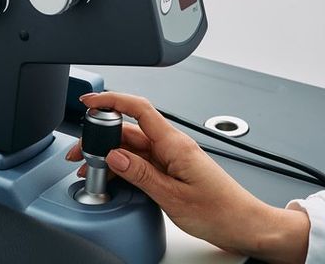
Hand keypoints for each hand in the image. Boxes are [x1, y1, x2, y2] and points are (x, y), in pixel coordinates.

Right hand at [65, 91, 309, 262]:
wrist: (244, 225)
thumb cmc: (220, 212)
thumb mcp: (173, 197)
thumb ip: (141, 174)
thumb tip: (114, 157)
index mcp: (175, 144)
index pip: (138, 109)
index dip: (112, 100)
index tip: (90, 102)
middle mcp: (173, 146)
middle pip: (130, 129)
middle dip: (101, 135)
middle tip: (80, 151)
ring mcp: (173, 158)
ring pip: (134, 147)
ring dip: (110, 154)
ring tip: (90, 168)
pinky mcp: (173, 171)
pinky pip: (143, 161)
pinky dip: (124, 166)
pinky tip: (112, 176)